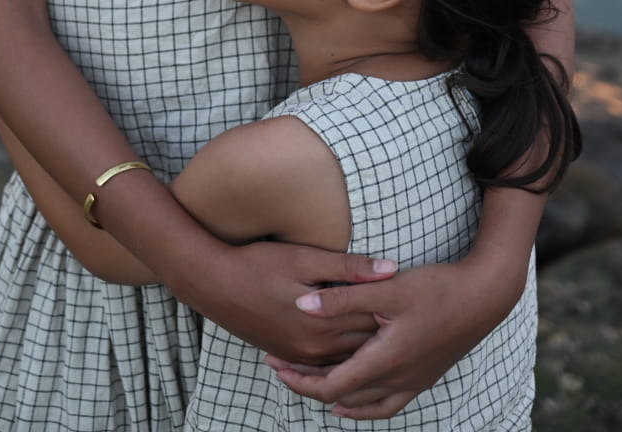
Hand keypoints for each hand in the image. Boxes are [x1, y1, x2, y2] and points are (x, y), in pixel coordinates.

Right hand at [174, 240, 390, 365]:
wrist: (208, 283)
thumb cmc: (255, 265)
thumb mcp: (302, 259)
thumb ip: (348, 267)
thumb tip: (392, 269)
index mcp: (325, 323)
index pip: (375, 320)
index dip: (395, 309)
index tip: (413, 296)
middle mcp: (315, 346)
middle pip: (364, 344)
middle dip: (386, 331)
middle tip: (408, 317)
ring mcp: (299, 354)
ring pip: (347, 358)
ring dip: (366, 347)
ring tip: (387, 332)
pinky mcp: (285, 354)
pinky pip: (325, 363)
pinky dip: (343, 355)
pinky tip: (353, 344)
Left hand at [264, 260, 516, 418]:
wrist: (487, 295)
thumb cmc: (438, 288)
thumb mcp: (385, 288)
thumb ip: (341, 298)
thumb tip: (299, 304)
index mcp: (387, 360)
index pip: (332, 386)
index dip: (299, 381)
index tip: (275, 365)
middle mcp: (401, 378)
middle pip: (344, 396)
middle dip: (308, 384)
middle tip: (278, 368)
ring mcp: (416, 381)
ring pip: (366, 405)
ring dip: (334, 396)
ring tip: (306, 383)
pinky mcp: (425, 376)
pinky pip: (388, 404)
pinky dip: (364, 406)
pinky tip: (350, 401)